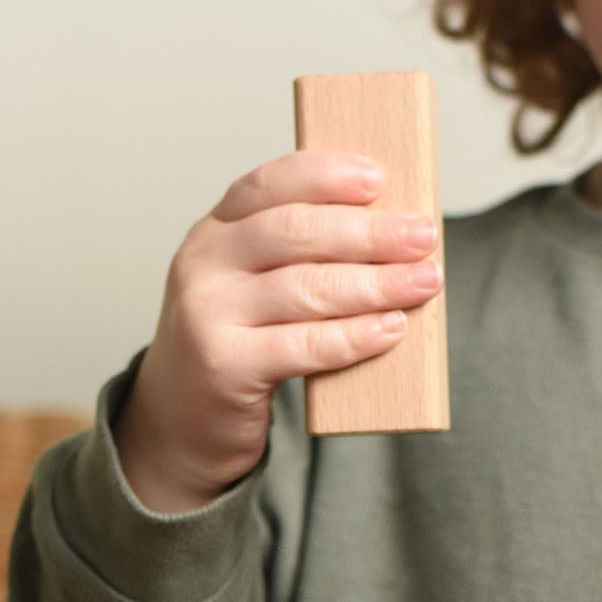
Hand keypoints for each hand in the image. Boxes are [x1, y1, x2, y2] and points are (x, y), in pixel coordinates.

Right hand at [114, 150, 443, 512]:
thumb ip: (293, 258)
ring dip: (374, 283)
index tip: (378, 178)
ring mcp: (210, 316)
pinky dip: (353, 336)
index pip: (270, 185)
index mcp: (213, 232)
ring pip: (305, 287)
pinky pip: (303, 345)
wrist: (178, 425)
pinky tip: (390, 328)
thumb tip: (389, 236)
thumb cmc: (232, 348)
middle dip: (368, 231)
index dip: (326, 176)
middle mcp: (204, 266)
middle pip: (294, 232)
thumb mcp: (246, 288)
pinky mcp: (225, 366)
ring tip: (423, 282)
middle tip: (422, 236)